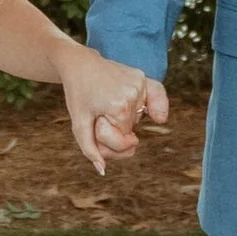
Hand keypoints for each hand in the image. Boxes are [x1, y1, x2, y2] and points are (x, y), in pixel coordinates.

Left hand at [64, 51, 165, 175]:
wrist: (78, 64)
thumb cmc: (77, 94)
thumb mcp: (79, 123)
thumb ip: (90, 149)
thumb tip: (102, 170)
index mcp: (119, 107)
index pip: (123, 140)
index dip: (107, 138)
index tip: (97, 123)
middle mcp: (134, 94)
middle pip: (131, 131)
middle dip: (115, 130)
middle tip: (100, 114)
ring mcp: (140, 83)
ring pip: (139, 119)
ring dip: (125, 118)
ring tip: (108, 103)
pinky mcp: (143, 77)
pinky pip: (156, 97)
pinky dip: (154, 106)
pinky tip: (158, 116)